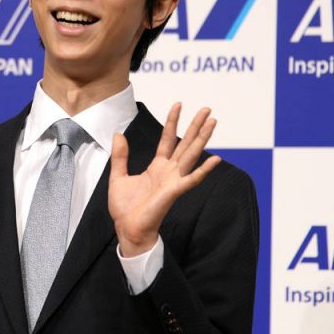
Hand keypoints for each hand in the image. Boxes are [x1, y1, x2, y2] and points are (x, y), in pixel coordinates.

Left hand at [108, 103, 220, 256]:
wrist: (127, 228)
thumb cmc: (125, 208)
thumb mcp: (118, 176)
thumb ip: (121, 156)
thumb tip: (118, 134)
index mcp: (157, 167)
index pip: (167, 139)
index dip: (172, 122)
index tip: (178, 104)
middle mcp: (168, 171)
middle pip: (185, 143)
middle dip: (195, 126)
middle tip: (207, 109)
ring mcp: (173, 180)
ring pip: (191, 155)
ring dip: (202, 139)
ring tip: (213, 122)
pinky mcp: (174, 192)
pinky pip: (192, 179)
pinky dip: (204, 170)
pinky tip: (215, 159)